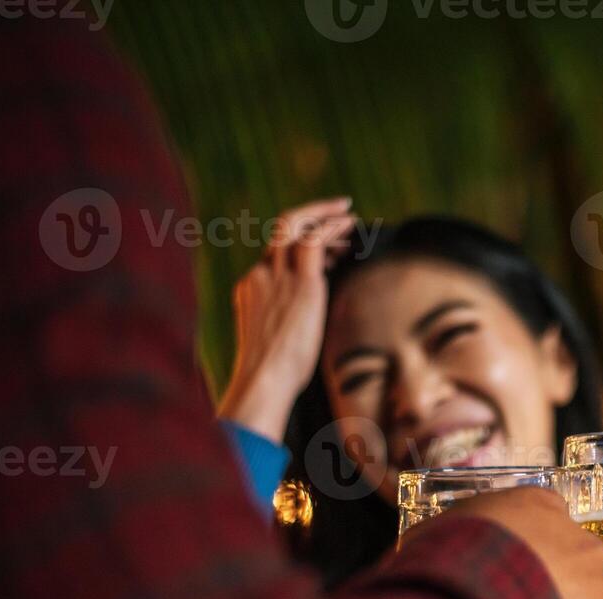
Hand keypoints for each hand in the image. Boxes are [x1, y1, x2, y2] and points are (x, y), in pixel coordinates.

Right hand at [216, 198, 358, 442]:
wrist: (264, 381)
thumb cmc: (275, 377)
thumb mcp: (278, 344)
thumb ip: (288, 327)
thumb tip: (310, 332)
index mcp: (252, 291)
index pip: (276, 257)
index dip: (305, 249)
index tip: (330, 253)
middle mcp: (260, 276)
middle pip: (280, 232)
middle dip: (309, 216)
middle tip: (339, 212)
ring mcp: (276, 276)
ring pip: (292, 226)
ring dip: (323, 216)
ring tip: (350, 218)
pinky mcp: (300, 283)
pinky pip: (313, 239)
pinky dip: (331, 226)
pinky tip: (349, 224)